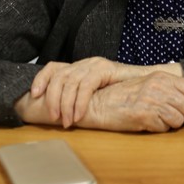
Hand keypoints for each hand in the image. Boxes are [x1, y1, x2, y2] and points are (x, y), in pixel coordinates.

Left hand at [30, 57, 146, 127]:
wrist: (149, 81)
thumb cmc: (124, 90)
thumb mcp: (97, 93)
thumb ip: (81, 96)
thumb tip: (61, 111)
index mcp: (80, 67)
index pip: (53, 67)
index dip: (41, 79)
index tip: (34, 95)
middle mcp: (86, 63)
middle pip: (59, 77)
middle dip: (53, 99)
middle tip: (54, 118)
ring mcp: (95, 64)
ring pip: (70, 82)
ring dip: (65, 104)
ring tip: (66, 121)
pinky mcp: (105, 68)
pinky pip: (85, 85)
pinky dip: (79, 101)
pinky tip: (78, 114)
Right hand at [78, 73, 183, 131]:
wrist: (98, 103)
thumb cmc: (123, 96)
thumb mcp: (148, 85)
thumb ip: (169, 89)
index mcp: (162, 77)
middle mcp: (159, 86)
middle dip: (181, 117)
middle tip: (164, 115)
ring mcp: (152, 100)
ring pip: (178, 120)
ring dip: (168, 124)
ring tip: (152, 117)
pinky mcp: (144, 115)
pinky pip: (163, 129)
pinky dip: (157, 129)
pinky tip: (145, 122)